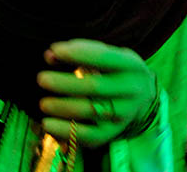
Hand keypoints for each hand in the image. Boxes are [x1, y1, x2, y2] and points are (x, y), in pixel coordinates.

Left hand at [37, 40, 157, 147]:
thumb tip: (51, 54)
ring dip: (63, 108)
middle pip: (95, 87)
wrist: (144, 99)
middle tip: (42, 79)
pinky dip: (66, 131)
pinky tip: (48, 124)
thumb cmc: (117, 70)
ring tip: (43, 103)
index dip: (78, 53)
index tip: (55, 50)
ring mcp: (123, 114)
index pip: (104, 57)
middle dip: (65, 83)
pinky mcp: (112, 133)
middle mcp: (131, 90)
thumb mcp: (110, 54)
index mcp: (131, 66)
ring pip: (91, 112)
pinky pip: (88, 136)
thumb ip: (82, 50)